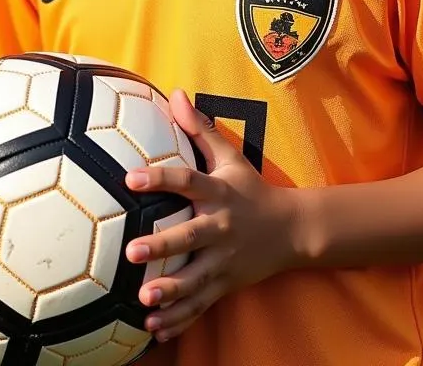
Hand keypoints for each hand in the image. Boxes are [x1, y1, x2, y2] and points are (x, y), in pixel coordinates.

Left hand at [124, 90, 298, 341]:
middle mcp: (221, 227)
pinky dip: (179, 319)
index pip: (188, 182)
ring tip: (144, 301)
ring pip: (195, 279)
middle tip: (132, 251)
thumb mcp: (230, 157)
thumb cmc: (251, 189)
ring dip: (170, 291)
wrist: (292, 230)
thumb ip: (200, 127)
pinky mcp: (226, 284)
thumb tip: (176, 92)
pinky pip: (201, 304)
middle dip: (162, 245)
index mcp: (219, 193)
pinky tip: (154, 330)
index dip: (160, 178)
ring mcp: (225, 260)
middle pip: (190, 237)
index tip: (130, 178)